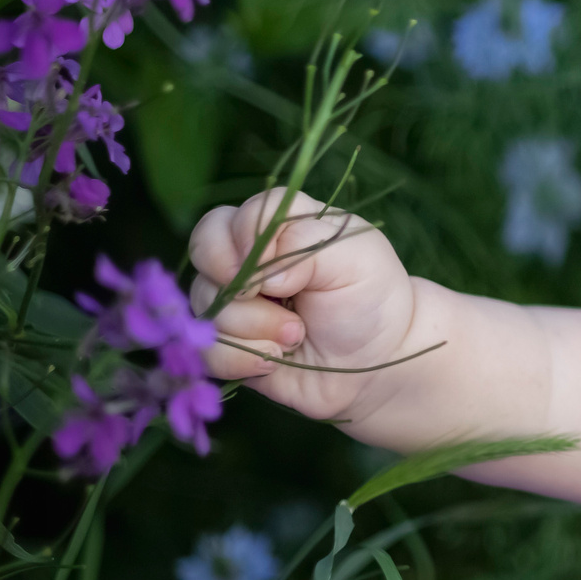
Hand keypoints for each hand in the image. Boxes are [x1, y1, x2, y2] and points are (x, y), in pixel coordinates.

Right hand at [187, 189, 420, 422]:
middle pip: (203, 250)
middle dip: (236, 282)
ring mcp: (234, 303)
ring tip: (297, 335)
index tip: (277, 269)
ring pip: (206, 305)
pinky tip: (276, 360)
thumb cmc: (370, 298)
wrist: (377, 363)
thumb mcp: (355, 256)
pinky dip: (242, 358)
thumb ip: (305, 243)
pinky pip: (207, 350)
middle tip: (279, 298)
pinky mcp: (228, 345)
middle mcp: (248, 260)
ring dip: (256, 327)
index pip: (234, 216)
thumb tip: (263, 275)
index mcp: (279, 227)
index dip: (245, 239)